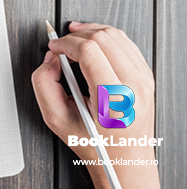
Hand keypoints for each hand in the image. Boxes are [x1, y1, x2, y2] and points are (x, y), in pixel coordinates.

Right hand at [32, 22, 159, 188]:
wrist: (125, 158)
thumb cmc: (95, 142)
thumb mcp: (56, 118)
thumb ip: (43, 84)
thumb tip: (51, 59)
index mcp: (113, 99)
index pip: (89, 51)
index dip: (65, 43)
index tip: (54, 47)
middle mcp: (133, 86)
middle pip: (101, 38)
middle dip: (74, 36)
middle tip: (60, 45)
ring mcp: (143, 79)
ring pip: (114, 34)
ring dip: (89, 31)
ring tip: (74, 38)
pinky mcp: (146, 75)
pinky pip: (124, 42)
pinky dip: (104, 36)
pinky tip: (91, 42)